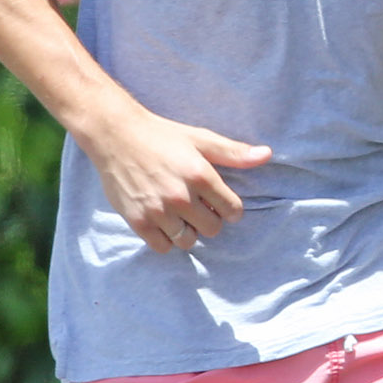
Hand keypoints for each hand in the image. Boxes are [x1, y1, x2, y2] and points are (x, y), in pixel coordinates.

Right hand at [84, 106, 269, 252]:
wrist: (116, 135)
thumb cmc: (161, 136)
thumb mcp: (201, 139)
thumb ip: (234, 152)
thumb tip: (267, 155)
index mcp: (200, 175)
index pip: (232, 210)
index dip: (229, 208)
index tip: (219, 202)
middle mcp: (180, 196)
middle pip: (212, 229)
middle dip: (209, 219)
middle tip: (197, 206)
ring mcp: (158, 210)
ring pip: (188, 241)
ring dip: (187, 231)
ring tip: (179, 214)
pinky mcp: (137, 220)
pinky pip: (162, 247)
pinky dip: (165, 239)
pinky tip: (163, 222)